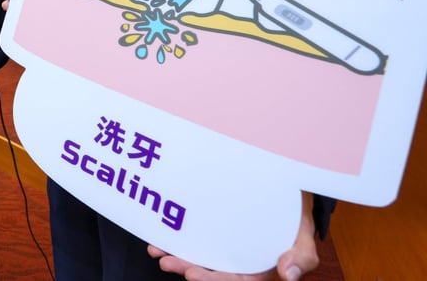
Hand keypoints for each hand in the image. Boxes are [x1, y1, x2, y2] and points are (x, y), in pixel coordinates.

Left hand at [147, 193, 318, 280]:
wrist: (289, 188)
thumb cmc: (296, 214)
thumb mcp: (304, 234)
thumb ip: (301, 255)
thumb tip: (288, 275)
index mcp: (258, 267)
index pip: (234, 279)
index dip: (212, 280)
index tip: (192, 275)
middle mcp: (238, 258)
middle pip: (211, 270)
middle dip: (188, 269)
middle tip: (167, 263)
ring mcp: (224, 242)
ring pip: (199, 254)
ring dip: (177, 256)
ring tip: (157, 252)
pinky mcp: (214, 225)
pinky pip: (194, 235)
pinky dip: (177, 237)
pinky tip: (160, 236)